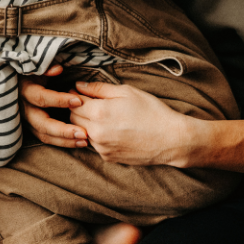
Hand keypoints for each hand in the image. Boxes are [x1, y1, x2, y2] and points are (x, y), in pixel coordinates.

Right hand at [20, 66, 88, 148]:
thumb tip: (58, 69)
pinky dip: (63, 142)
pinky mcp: (32, 129)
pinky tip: (78, 142)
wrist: (18, 86)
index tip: (79, 101)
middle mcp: (24, 109)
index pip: (41, 98)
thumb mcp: (36, 68)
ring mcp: (27, 121)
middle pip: (43, 124)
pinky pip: (47, 139)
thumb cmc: (31, 75)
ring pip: (45, 135)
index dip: (59, 100)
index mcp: (25, 91)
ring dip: (65, 140)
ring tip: (84, 141)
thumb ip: (46, 68)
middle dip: (63, 130)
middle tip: (83, 133)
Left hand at [69, 81, 192, 165]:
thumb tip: (79, 85)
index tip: (80, 92)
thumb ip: (99, 88)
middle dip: (77, 110)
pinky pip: (94, 144)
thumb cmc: (151, 111)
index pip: (73, 103)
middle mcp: (96, 132)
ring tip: (104, 116)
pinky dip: (97, 136)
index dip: (75, 96)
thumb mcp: (127, 92)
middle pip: (73, 119)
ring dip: (86, 124)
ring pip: (82, 132)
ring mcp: (101, 147)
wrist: (170, 139)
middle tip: (90, 103)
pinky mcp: (108, 157)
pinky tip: (112, 130)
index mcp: (99, 112)